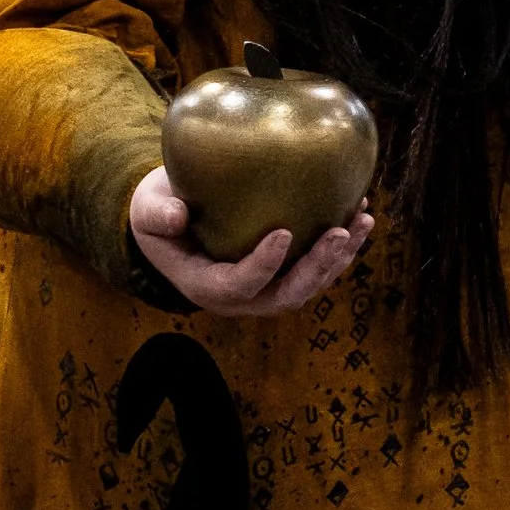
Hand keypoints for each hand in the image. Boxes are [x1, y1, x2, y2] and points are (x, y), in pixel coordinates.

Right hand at [128, 165, 372, 317]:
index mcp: (205, 286)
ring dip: (340, 257)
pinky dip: (342, 245)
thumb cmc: (159, 214)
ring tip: (362, 220)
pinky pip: (318, 267)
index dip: (263, 266)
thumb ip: (157, 214)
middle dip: (316, 267)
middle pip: (286, 295)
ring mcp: (266, 289)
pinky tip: (360, 212)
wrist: (171, 223)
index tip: (285, 232)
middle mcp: (242, 297)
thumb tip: (176, 215)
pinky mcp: (284, 273)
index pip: (238, 285)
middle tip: (338, 232)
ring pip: (310, 284)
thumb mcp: (146, 212)